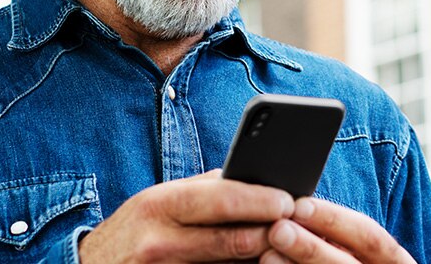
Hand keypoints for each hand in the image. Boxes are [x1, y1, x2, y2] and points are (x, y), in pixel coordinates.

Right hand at [78, 170, 294, 262]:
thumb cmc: (134, 227)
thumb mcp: (159, 198)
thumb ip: (202, 188)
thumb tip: (247, 176)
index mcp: (161, 203)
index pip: (222, 199)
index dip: (260, 200)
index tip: (288, 199)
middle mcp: (161, 240)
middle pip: (232, 239)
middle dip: (270, 232)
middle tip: (296, 224)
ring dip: (259, 257)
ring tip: (282, 244)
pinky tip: (252, 263)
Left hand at [260, 197, 415, 263]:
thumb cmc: (349, 260)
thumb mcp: (357, 249)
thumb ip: (337, 234)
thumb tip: (298, 206)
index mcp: (393, 261)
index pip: (369, 236)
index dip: (335, 220)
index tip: (300, 206)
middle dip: (311, 248)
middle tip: (278, 230)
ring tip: (267, 256)